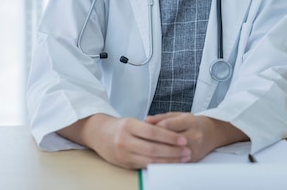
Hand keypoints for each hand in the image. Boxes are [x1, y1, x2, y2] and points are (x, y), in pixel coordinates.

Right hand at [57, 114, 190, 169]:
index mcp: (129, 125)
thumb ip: (150, 127)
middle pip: (153, 148)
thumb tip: (173, 135)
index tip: (183, 140)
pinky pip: (144, 166)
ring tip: (182, 159)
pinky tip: (169, 164)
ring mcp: (123, 154)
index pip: (153, 132)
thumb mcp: (133, 121)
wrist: (99, 134)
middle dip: (172, 152)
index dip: (169, 137)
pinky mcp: (124, 164)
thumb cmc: (121, 126)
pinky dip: (158, 166)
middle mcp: (125, 140)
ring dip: (168, 161)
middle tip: (187, 152)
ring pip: (150, 160)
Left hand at [145, 112, 247, 161]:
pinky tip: (155, 158)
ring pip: (171, 153)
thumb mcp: (177, 115)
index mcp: (189, 121)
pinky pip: (175, 161)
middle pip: (168, 140)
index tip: (143, 129)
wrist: (209, 133)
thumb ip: (161, 117)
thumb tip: (145, 120)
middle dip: (153, 141)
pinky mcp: (192, 159)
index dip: (153, 128)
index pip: (166, 125)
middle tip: (140, 142)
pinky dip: (164, 160)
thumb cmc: (190, 123)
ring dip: (157, 152)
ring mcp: (194, 148)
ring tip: (145, 150)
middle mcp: (194, 135)